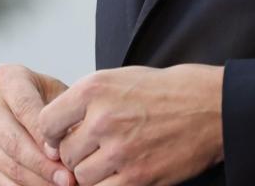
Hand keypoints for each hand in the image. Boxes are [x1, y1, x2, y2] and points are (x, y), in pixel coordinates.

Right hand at [0, 64, 74, 185]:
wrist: (45, 110)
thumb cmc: (56, 100)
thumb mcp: (64, 96)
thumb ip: (65, 116)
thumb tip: (69, 146)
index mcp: (7, 78)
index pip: (23, 106)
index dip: (42, 133)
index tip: (61, 152)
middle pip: (12, 140)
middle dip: (42, 164)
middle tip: (67, 178)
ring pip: (9, 164)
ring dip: (39, 180)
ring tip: (64, 184)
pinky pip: (5, 180)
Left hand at [37, 65, 223, 185]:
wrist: (208, 107)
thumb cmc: (163, 92)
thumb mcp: (117, 80)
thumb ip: (82, 102)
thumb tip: (52, 131)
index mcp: (93, 89)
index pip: (46, 122)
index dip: (52, 134)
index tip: (63, 137)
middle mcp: (103, 118)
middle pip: (64, 153)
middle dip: (75, 155)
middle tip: (93, 149)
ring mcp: (120, 150)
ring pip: (81, 176)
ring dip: (91, 173)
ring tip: (109, 161)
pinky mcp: (139, 177)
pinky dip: (108, 185)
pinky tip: (120, 173)